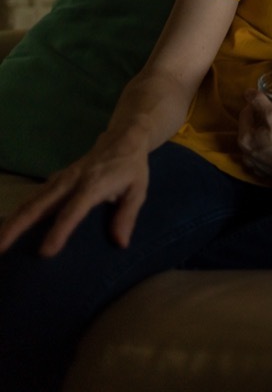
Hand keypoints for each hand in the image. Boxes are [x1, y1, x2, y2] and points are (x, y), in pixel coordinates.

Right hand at [0, 131, 149, 256]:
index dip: (59, 230)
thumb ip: (127, 216)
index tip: (45, 252)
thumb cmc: (131, 168)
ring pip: (30, 201)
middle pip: (39, 205)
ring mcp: (59, 180)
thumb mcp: (138, 190)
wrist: (122, 139)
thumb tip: (120, 243)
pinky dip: (18, 212)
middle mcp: (70, 182)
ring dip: (11, 221)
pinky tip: (8, 227)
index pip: (73, 210)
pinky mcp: (54, 181)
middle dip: (17, 227)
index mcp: (93, 185)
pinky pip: (33, 198)